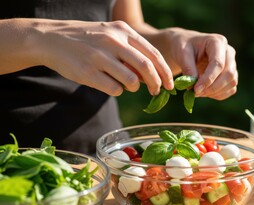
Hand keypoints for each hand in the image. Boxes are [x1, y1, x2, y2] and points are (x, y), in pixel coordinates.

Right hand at [32, 20, 173, 95]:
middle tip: (157, 91)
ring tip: (126, 85)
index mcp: (122, 31)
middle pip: (146, 68)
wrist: (51, 38)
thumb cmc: (87, 39)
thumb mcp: (110, 34)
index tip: (170, 84)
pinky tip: (109, 84)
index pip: (153, 53)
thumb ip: (131, 50)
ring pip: (131, 82)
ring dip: (133, 88)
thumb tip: (151, 74)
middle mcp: (113, 41)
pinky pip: (114, 89)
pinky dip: (117, 91)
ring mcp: (99, 57)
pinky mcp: (88, 72)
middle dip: (156, 83)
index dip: (164, 71)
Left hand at [166, 28, 237, 99]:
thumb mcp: (182, 54)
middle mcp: (229, 52)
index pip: (218, 63)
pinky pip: (231, 89)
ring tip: (198, 92)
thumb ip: (188, 68)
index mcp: (217, 42)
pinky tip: (205, 93)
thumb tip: (193, 85)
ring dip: (215, 92)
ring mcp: (232, 63)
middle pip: (228, 74)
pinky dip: (219, 94)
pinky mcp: (231, 74)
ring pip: (232, 82)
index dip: (208, 79)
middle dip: (212, 87)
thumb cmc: (184, 47)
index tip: (196, 90)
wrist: (187, 48)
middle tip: (196, 93)